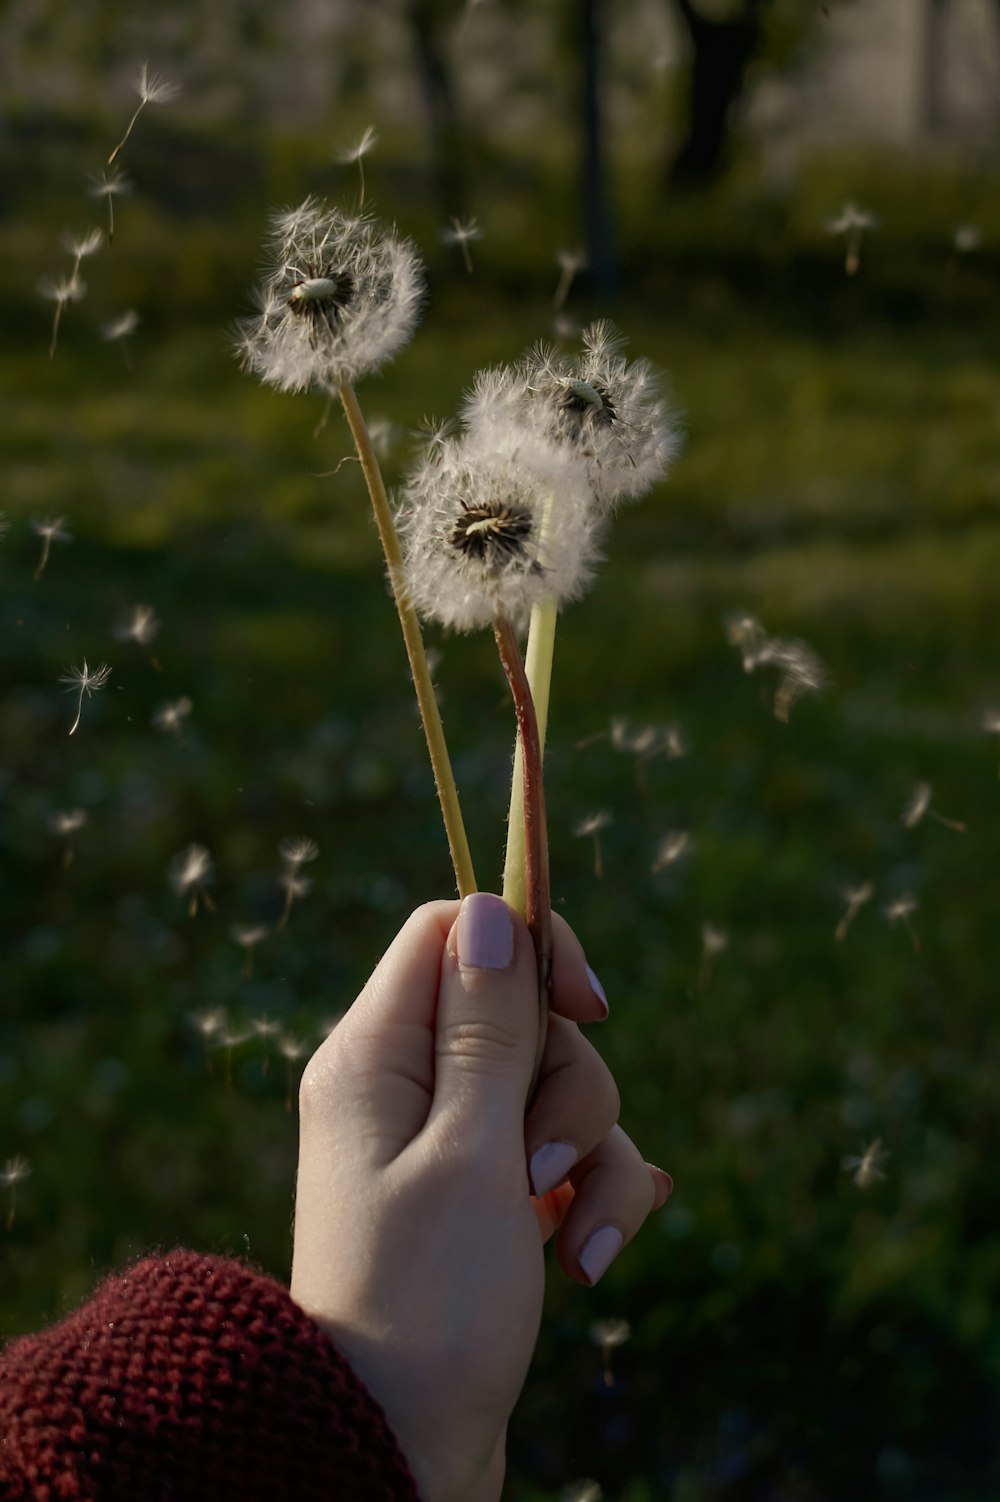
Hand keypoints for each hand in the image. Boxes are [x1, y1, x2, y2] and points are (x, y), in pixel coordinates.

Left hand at [290, 894, 669, 1501]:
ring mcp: (446, 1148)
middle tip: (541, 1166)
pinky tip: (595, 1251)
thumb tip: (495, 908)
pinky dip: (586, 1201)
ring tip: (571, 1248)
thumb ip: (488, 1028)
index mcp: (375, 1056)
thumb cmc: (424, 1303)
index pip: (452, 933)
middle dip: (568, 1086)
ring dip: (588, 1160)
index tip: (588, 1003)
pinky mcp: (482, 1203)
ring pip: (553, 1093)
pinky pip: (559, 1161)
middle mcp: (405, 1090)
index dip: (528, 945)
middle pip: (521, 1015)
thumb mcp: (469, 1150)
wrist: (393, 1455)